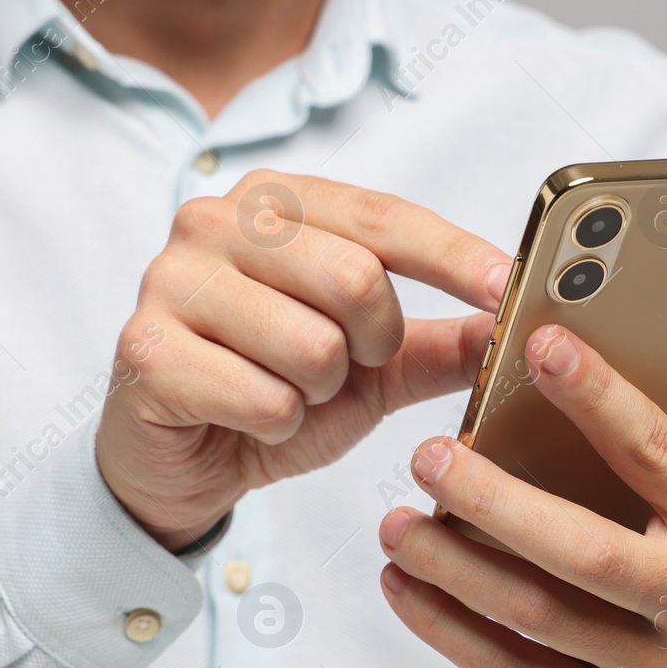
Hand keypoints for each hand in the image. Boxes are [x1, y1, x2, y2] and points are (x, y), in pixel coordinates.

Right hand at [97, 171, 511, 550]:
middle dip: (373, 344)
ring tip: (286, 394)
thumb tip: (522, 322)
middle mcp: (214, 221)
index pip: (381, 215)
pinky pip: (264, 399)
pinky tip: (247, 421)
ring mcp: (171, 280)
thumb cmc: (274, 393)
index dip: (453, 254)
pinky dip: (277, 426)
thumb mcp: (373, 368)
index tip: (508, 286)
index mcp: (274, 203)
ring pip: (313, 346)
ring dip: (319, 394)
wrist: (181, 465)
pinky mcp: (144, 349)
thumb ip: (443, 341)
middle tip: (347, 368)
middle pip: (355, 277)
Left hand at [377, 327, 666, 667]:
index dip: (602, 399)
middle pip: (588, 552)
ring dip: (454, 569)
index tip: (541, 346)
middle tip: (428, 455)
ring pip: (537, 616)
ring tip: (395, 523)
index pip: (660, 456)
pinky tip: (400, 583)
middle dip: (499, 503)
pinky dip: (445, 629)